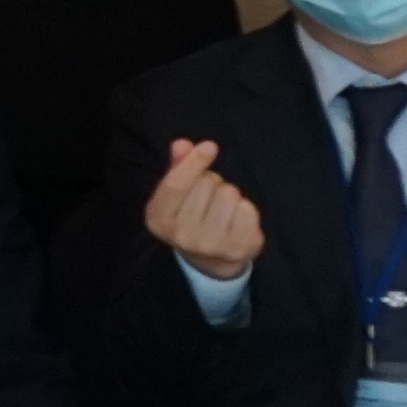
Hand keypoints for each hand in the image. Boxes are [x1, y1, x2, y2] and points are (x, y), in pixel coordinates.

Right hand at [139, 137, 260, 281]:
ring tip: (222, 210)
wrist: (210, 262)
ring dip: (229, 195)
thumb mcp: (176, 195)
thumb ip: (177, 167)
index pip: (176, 184)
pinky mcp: (238, 248)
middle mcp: (182, 235)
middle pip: (206, 184)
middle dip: (211, 182)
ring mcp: (211, 245)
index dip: (194, 162)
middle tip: (208, 198)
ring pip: (229, 193)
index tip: (210, 146)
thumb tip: (182, 144)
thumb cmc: (191, 218)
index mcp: (159, 219)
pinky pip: (248, 209)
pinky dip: (245, 209)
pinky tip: (236, 220)